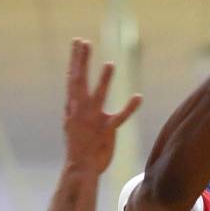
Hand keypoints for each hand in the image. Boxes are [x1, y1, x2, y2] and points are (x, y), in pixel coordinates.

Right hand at [63, 39, 141, 174]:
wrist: (79, 168)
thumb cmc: (78, 147)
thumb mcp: (71, 124)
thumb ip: (73, 107)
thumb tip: (71, 93)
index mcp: (73, 108)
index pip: (72, 79)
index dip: (75, 60)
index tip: (77, 42)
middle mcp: (81, 111)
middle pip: (79, 82)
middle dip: (81, 62)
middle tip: (84, 43)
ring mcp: (93, 121)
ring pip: (98, 97)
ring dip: (104, 81)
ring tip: (110, 64)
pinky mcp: (106, 131)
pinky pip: (119, 117)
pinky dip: (129, 108)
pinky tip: (138, 96)